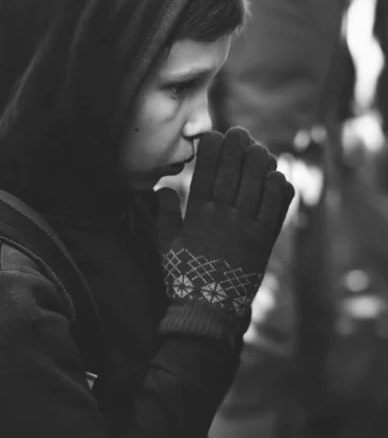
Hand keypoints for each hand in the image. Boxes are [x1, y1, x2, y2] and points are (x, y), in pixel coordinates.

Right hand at [157, 127, 293, 316]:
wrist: (208, 310)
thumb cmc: (183, 276)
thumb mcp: (165, 246)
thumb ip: (164, 215)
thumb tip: (163, 189)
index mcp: (198, 215)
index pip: (206, 172)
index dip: (211, 150)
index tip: (213, 134)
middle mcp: (224, 217)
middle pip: (234, 172)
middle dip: (237, 146)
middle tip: (239, 131)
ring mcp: (247, 228)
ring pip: (257, 184)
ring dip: (259, 161)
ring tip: (259, 148)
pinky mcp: (265, 241)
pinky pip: (276, 208)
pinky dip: (278, 189)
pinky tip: (276, 175)